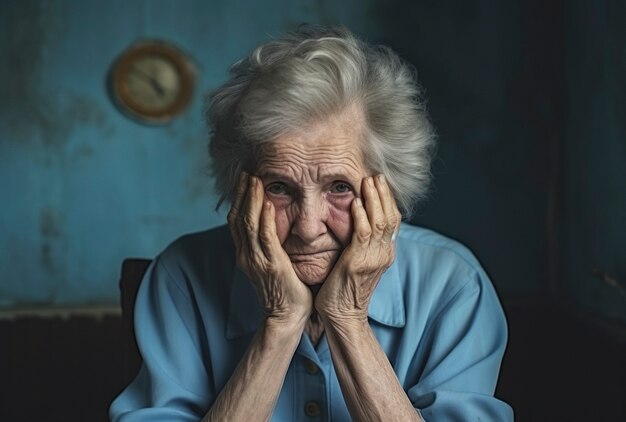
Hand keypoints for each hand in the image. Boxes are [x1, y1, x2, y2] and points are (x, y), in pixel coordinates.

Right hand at [228, 173, 312, 326]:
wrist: (286, 317)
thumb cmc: (285, 291)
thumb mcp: (272, 264)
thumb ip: (270, 245)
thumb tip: (275, 225)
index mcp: (246, 254)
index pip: (237, 221)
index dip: (240, 199)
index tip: (245, 180)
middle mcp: (247, 255)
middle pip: (238, 218)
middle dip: (242, 194)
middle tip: (247, 173)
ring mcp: (257, 260)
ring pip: (249, 224)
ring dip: (251, 200)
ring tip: (255, 180)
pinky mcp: (271, 266)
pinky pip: (266, 239)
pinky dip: (265, 220)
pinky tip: (269, 204)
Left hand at [315, 175, 400, 322]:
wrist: (342, 315)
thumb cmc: (345, 289)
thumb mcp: (360, 262)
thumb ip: (363, 244)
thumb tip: (360, 223)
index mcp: (385, 253)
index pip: (393, 220)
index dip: (388, 199)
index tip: (380, 182)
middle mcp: (384, 254)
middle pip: (390, 216)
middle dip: (383, 194)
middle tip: (376, 175)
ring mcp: (373, 258)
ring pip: (379, 221)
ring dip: (374, 199)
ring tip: (368, 181)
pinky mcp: (357, 262)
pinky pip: (362, 234)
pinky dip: (361, 216)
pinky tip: (356, 203)